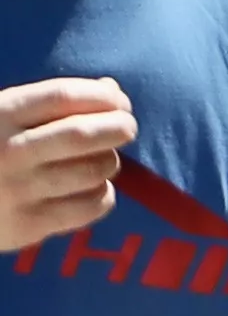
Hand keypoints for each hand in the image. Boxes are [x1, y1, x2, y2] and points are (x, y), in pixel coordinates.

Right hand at [0, 74, 133, 253]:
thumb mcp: (0, 117)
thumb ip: (48, 104)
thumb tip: (111, 90)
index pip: (61, 96)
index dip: (101, 96)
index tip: (120, 102)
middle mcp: (8, 151)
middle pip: (82, 134)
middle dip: (117, 126)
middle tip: (127, 127)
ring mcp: (19, 190)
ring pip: (92, 171)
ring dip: (109, 162)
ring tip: (104, 159)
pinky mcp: (29, 225)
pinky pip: (89, 206)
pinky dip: (103, 195)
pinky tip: (95, 188)